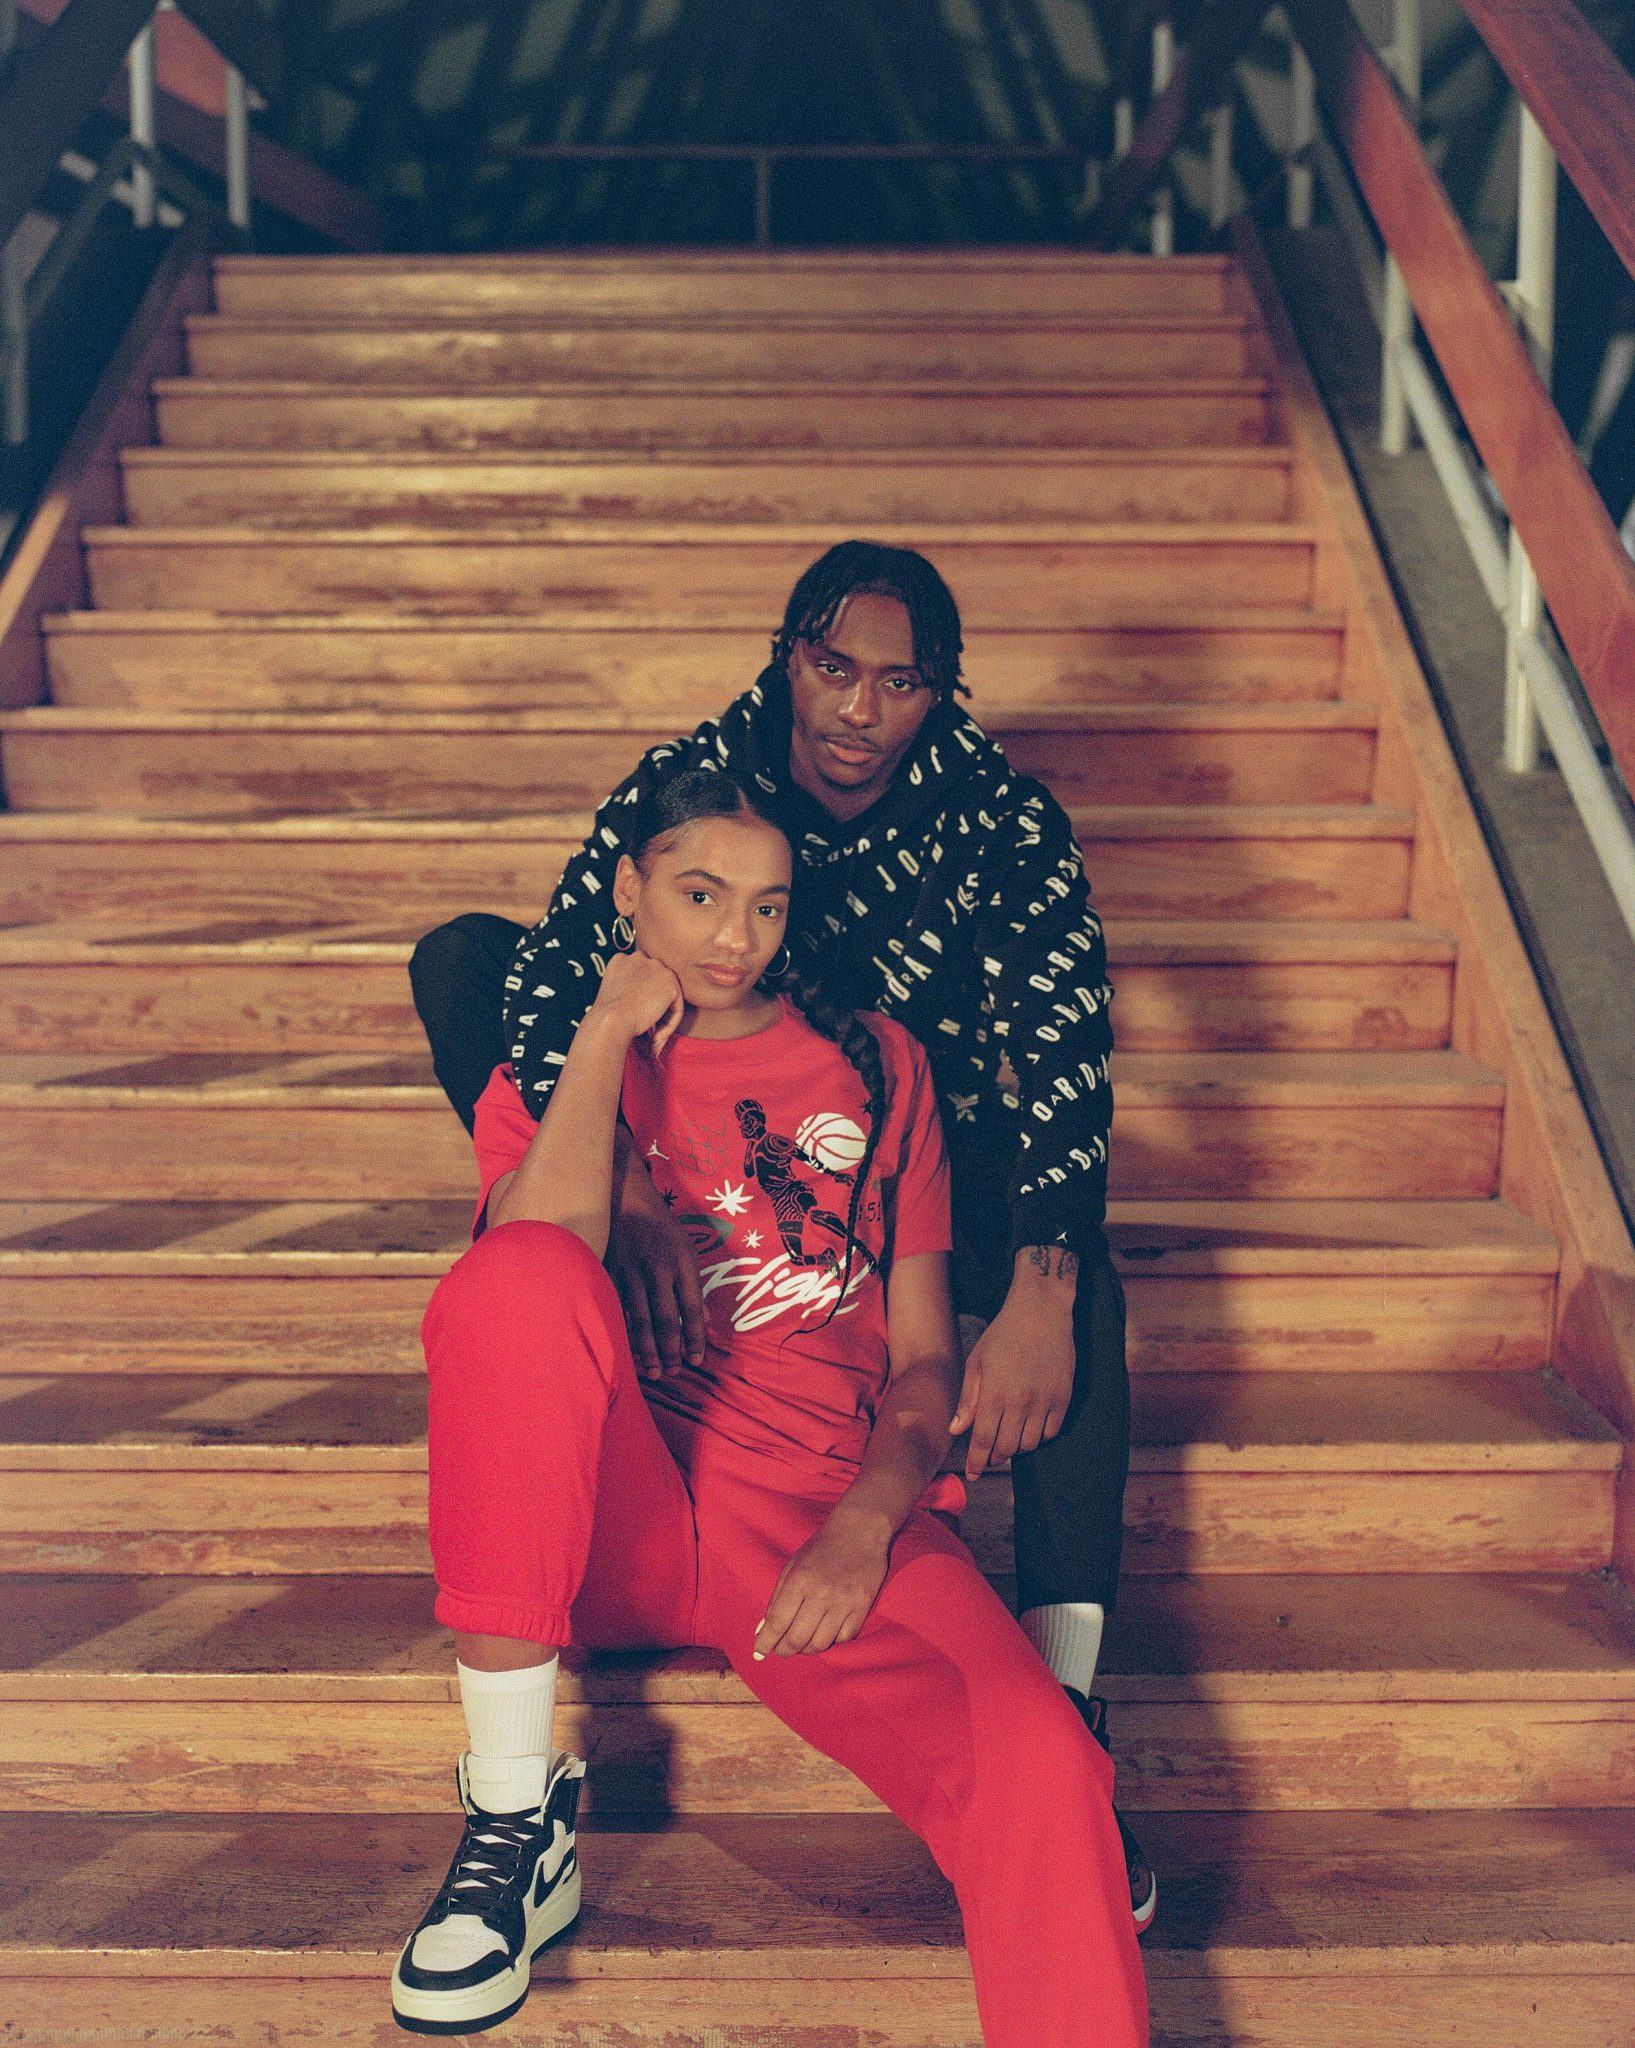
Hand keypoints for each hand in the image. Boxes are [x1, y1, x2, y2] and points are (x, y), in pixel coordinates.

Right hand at [591, 949, 684, 1054]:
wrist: (611, 1020)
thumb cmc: (606, 1017)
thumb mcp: (613, 994)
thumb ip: (628, 989)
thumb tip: (645, 1004)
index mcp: (621, 959)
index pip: (640, 976)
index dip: (640, 999)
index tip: (636, 1018)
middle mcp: (639, 958)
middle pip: (655, 984)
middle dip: (654, 1007)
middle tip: (647, 1033)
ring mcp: (657, 968)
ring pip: (667, 997)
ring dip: (662, 1020)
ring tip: (652, 1039)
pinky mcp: (671, 984)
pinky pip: (677, 1009)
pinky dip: (669, 1026)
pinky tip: (655, 1037)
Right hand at [607, 1208, 705, 1378]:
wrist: (629, 1201)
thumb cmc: (664, 1229)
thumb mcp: (689, 1251)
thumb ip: (695, 1286)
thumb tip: (706, 1320)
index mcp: (683, 1265)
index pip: (693, 1308)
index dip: (695, 1337)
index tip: (697, 1359)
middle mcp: (659, 1271)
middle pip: (666, 1319)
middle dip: (670, 1350)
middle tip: (673, 1372)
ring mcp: (633, 1273)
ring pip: (640, 1320)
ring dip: (647, 1350)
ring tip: (652, 1372)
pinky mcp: (612, 1274)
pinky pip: (619, 1310)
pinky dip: (624, 1332)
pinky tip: (627, 1350)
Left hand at [754, 1506, 890, 1658]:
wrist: (860, 1530)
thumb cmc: (821, 1548)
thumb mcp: (792, 1566)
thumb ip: (776, 1598)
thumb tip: (763, 1631)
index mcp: (799, 1580)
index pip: (777, 1623)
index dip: (765, 1643)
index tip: (758, 1653)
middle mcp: (821, 1594)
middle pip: (797, 1639)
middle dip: (783, 1651)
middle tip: (779, 1651)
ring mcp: (844, 1602)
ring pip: (820, 1643)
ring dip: (806, 1649)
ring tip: (800, 1644)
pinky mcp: (862, 1606)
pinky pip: (843, 1639)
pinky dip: (831, 1642)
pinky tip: (823, 1635)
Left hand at [949, 1255, 1076, 1480]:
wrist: (1041, 1312)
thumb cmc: (1003, 1334)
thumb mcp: (977, 1362)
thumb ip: (968, 1399)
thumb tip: (956, 1431)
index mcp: (994, 1394)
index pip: (983, 1441)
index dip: (976, 1463)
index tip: (972, 1475)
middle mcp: (1021, 1402)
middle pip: (1007, 1448)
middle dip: (995, 1456)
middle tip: (989, 1454)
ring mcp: (1045, 1401)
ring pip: (1030, 1444)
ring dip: (1017, 1447)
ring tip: (1009, 1437)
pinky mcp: (1063, 1398)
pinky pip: (1051, 1432)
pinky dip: (1039, 1436)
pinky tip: (1030, 1426)